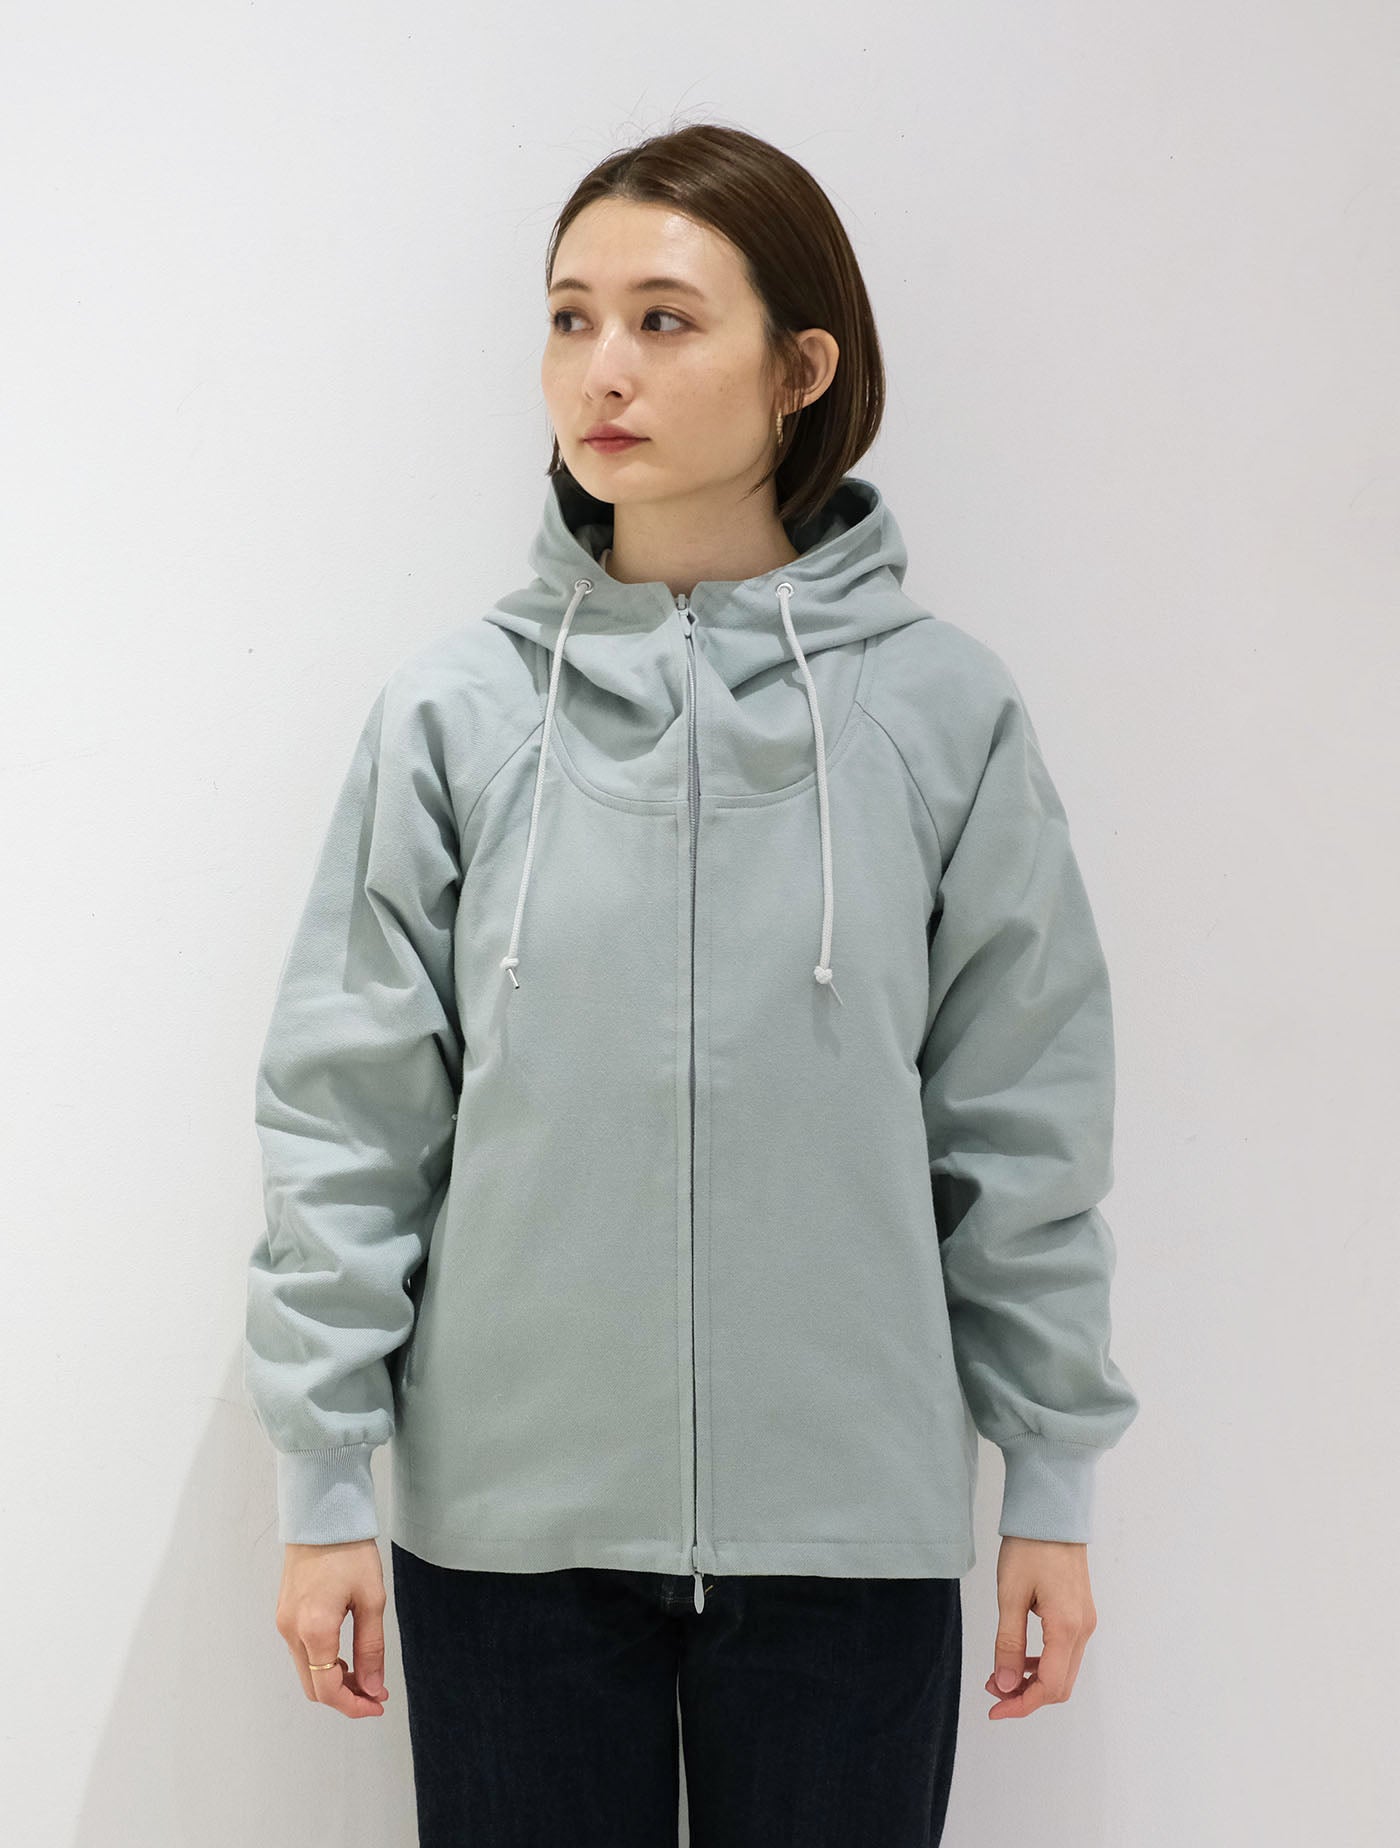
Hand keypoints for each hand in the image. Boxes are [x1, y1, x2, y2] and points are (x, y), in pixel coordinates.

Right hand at [276, 1539, 391, 1717]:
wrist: (322, 1516)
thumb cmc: (350, 1552)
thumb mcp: (372, 1599)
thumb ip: (371, 1648)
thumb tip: (374, 1688)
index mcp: (314, 1630)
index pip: (327, 1690)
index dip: (353, 1705)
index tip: (378, 1704)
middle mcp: (291, 1631)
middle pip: (312, 1687)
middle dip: (343, 1697)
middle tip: (374, 1692)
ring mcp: (283, 1623)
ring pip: (306, 1671)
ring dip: (332, 1680)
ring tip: (363, 1671)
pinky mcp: (283, 1614)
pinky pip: (300, 1652)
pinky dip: (321, 1663)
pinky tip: (344, 1653)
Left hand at [984, 1535, 1096, 1720]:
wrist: (1052, 1512)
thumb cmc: (1030, 1547)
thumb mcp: (1010, 1595)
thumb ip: (1008, 1643)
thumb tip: (1004, 1684)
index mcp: (1066, 1627)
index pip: (1049, 1687)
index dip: (1021, 1705)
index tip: (994, 1710)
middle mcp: (1082, 1630)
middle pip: (1060, 1686)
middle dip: (1027, 1696)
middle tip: (993, 1692)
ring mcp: (1085, 1622)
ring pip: (1064, 1671)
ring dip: (1034, 1681)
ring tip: (1000, 1674)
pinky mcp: (1080, 1613)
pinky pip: (1065, 1652)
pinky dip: (1043, 1664)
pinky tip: (1019, 1657)